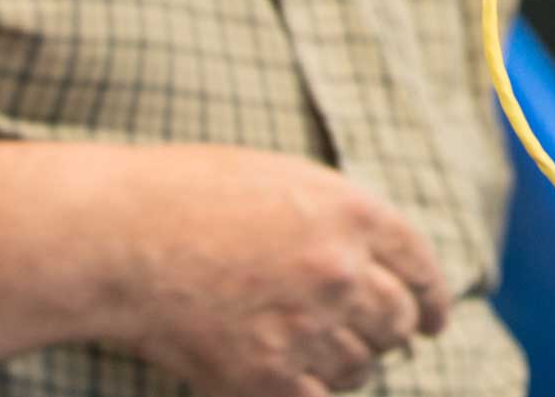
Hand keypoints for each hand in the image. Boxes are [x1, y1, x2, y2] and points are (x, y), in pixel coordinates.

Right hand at [98, 144, 450, 395]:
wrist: (120, 238)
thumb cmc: (189, 196)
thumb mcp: (284, 180)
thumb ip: (339, 219)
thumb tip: (375, 260)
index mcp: (353, 213)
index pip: (421, 266)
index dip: (433, 298)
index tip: (434, 318)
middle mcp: (343, 271)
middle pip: (397, 320)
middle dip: (391, 332)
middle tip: (377, 339)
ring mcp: (307, 326)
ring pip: (361, 366)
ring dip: (350, 364)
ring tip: (319, 352)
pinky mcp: (266, 376)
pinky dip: (316, 393)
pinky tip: (298, 382)